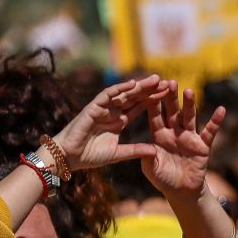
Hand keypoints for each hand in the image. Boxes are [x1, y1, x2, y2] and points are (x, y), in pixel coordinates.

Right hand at [52, 76, 171, 171]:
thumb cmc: (89, 156)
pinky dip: (119, 88)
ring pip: (124, 93)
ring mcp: (103, 108)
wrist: (68, 158)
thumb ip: (135, 150)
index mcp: (119, 121)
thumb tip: (155, 151)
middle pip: (135, 97)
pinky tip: (133, 83)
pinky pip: (107, 95)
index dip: (153, 99)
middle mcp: (112, 112)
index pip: (139, 107)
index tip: (168, 94)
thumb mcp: (118, 154)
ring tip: (155, 79)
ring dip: (139, 86)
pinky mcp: (93, 107)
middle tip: (167, 82)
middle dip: (150, 89)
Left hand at [142, 85, 225, 199]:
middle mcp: (174, 133)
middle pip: (172, 112)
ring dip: (190, 104)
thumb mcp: (149, 168)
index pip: (155, 116)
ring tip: (189, 90)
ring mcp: (189, 137)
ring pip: (189, 117)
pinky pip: (210, 132)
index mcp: (158, 136)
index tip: (150, 90)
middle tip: (169, 82)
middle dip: (170, 98)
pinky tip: (221, 109)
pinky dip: (215, 121)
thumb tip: (146, 147)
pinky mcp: (203, 145)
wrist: (181, 191)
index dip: (153, 104)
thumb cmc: (163, 178)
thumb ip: (147, 156)